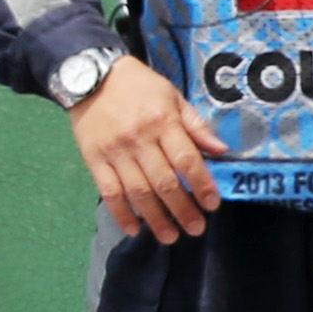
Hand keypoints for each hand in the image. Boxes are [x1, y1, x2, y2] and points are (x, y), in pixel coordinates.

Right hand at [68, 55, 226, 243]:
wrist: (91, 75)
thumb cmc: (138, 86)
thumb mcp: (172, 96)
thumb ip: (196, 125)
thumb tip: (221, 150)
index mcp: (162, 122)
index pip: (186, 160)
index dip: (201, 184)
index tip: (212, 205)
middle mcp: (139, 139)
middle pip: (164, 182)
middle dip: (182, 209)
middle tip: (195, 228)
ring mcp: (115, 152)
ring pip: (138, 192)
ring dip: (155, 218)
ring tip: (170, 236)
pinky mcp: (94, 160)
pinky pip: (109, 192)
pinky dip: (121, 213)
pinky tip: (134, 229)